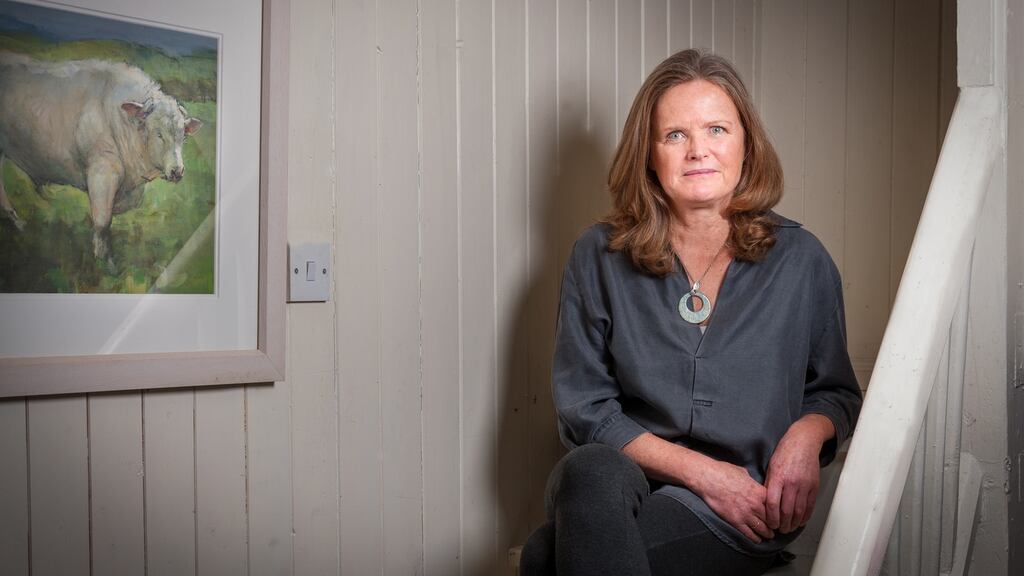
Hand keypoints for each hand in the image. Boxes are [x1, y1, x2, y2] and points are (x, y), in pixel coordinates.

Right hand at [692, 457, 774, 542]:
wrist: (708, 478)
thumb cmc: (723, 472)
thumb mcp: (743, 472)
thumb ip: (752, 481)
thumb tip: (753, 482)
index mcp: (760, 492)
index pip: (776, 507)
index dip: (778, 512)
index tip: (779, 515)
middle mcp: (756, 505)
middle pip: (772, 520)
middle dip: (775, 525)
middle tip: (776, 528)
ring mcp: (746, 514)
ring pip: (763, 529)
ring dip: (767, 534)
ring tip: (768, 535)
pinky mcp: (736, 521)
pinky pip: (749, 534)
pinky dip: (755, 538)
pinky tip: (757, 539)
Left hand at [765, 415, 833, 533]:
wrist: (804, 441)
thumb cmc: (785, 452)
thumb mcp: (772, 466)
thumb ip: (770, 484)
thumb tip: (767, 502)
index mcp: (778, 477)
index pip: (773, 504)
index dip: (771, 517)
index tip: (770, 523)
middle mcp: (792, 482)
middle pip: (787, 510)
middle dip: (782, 524)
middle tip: (779, 529)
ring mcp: (804, 485)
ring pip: (799, 511)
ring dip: (794, 523)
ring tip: (789, 528)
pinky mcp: (814, 486)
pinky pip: (810, 505)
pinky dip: (805, 516)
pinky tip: (800, 521)